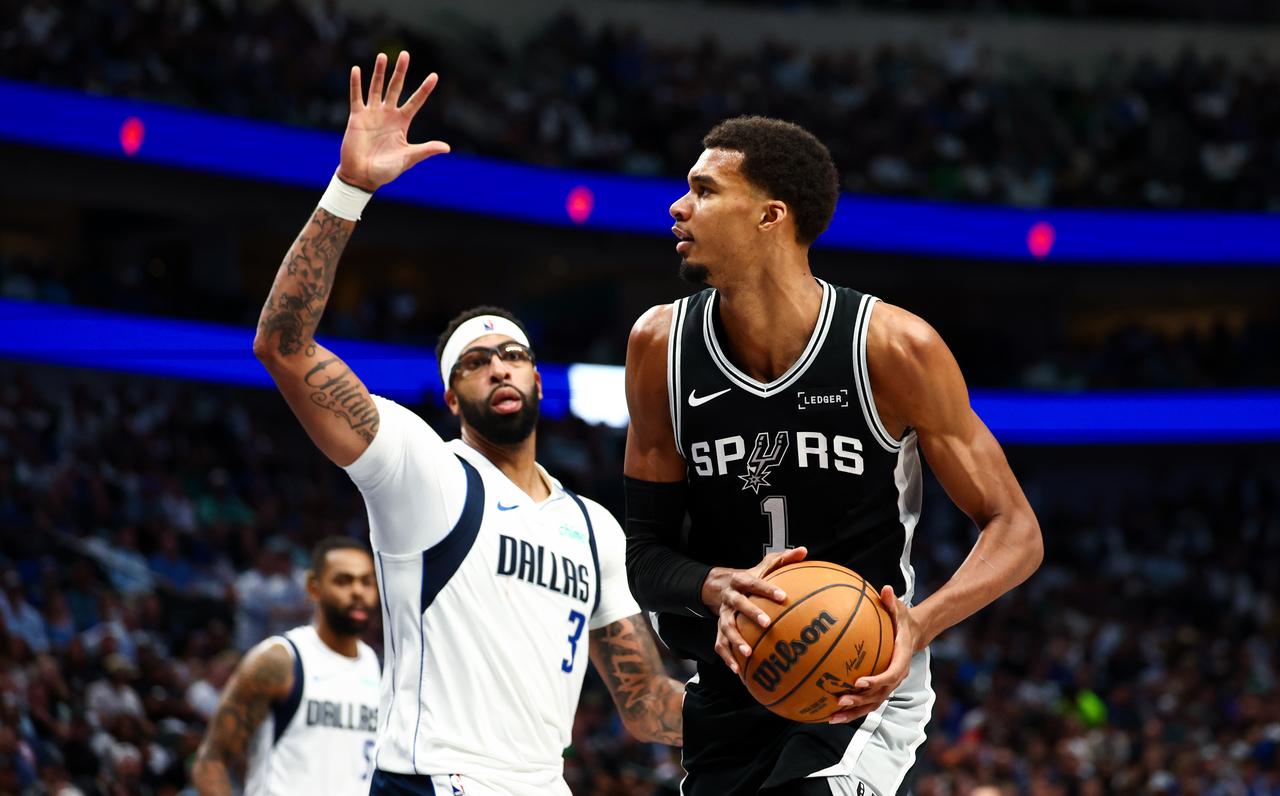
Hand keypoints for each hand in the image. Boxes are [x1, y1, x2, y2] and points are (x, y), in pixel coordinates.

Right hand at [337, 51, 449, 191]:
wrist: (363, 176)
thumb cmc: (387, 170)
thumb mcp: (409, 158)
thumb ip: (426, 150)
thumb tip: (447, 148)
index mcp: (402, 122)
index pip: (416, 101)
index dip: (424, 89)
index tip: (434, 76)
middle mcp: (388, 114)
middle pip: (396, 88)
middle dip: (400, 71)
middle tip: (405, 54)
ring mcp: (372, 114)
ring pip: (376, 88)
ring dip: (379, 72)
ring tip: (383, 56)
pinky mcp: (357, 117)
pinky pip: (356, 97)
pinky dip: (356, 84)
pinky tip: (357, 70)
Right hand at [706, 547, 807, 674]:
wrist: (720, 586)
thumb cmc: (751, 578)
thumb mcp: (763, 566)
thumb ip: (783, 559)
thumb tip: (804, 550)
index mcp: (741, 581)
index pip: (754, 583)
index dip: (767, 589)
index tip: (783, 596)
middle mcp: (730, 598)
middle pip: (738, 604)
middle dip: (751, 613)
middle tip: (767, 624)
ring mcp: (723, 614)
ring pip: (726, 627)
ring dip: (736, 640)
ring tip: (748, 652)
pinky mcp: (719, 629)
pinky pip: (720, 644)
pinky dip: (728, 657)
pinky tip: (738, 670)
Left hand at [827, 585, 920, 723]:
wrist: (913, 633)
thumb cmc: (902, 619)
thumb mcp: (899, 608)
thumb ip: (891, 601)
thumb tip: (886, 589)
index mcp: (900, 659)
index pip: (891, 675)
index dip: (876, 681)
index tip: (858, 682)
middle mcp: (895, 676)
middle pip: (878, 696)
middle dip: (859, 701)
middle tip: (840, 701)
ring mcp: (888, 685)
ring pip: (871, 704)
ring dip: (852, 713)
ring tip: (831, 717)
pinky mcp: (879, 688)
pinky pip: (865, 702)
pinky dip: (851, 710)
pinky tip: (829, 712)